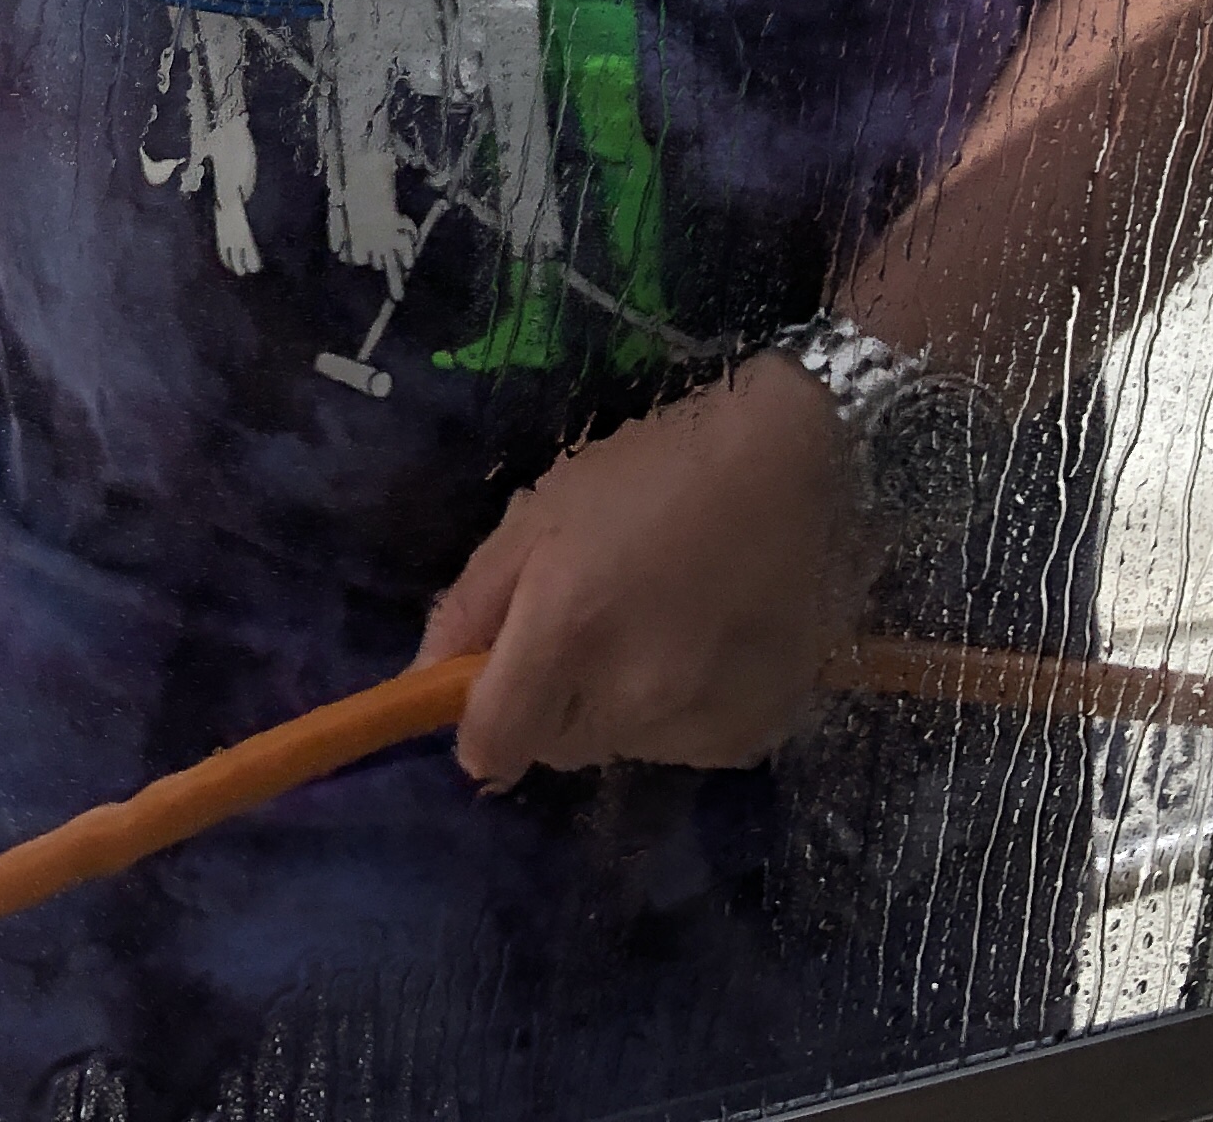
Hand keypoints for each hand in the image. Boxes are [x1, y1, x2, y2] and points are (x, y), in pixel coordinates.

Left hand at [418, 355, 859, 788]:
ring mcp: (699, 723)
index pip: (492, 746)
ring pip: (622, 746)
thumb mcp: (537, 516)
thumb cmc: (648, 474)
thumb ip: (471, 605)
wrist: (790, 465)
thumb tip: (423, 680)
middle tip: (585, 628)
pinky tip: (703, 645)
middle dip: (550, 704)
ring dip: (617, 707)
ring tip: (655, 627)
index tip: (491, 685)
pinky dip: (680, 713)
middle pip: (555, 747)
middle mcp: (631, 696)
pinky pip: (684, 745)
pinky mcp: (753, 735)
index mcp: (567, 633)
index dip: (478, 724)